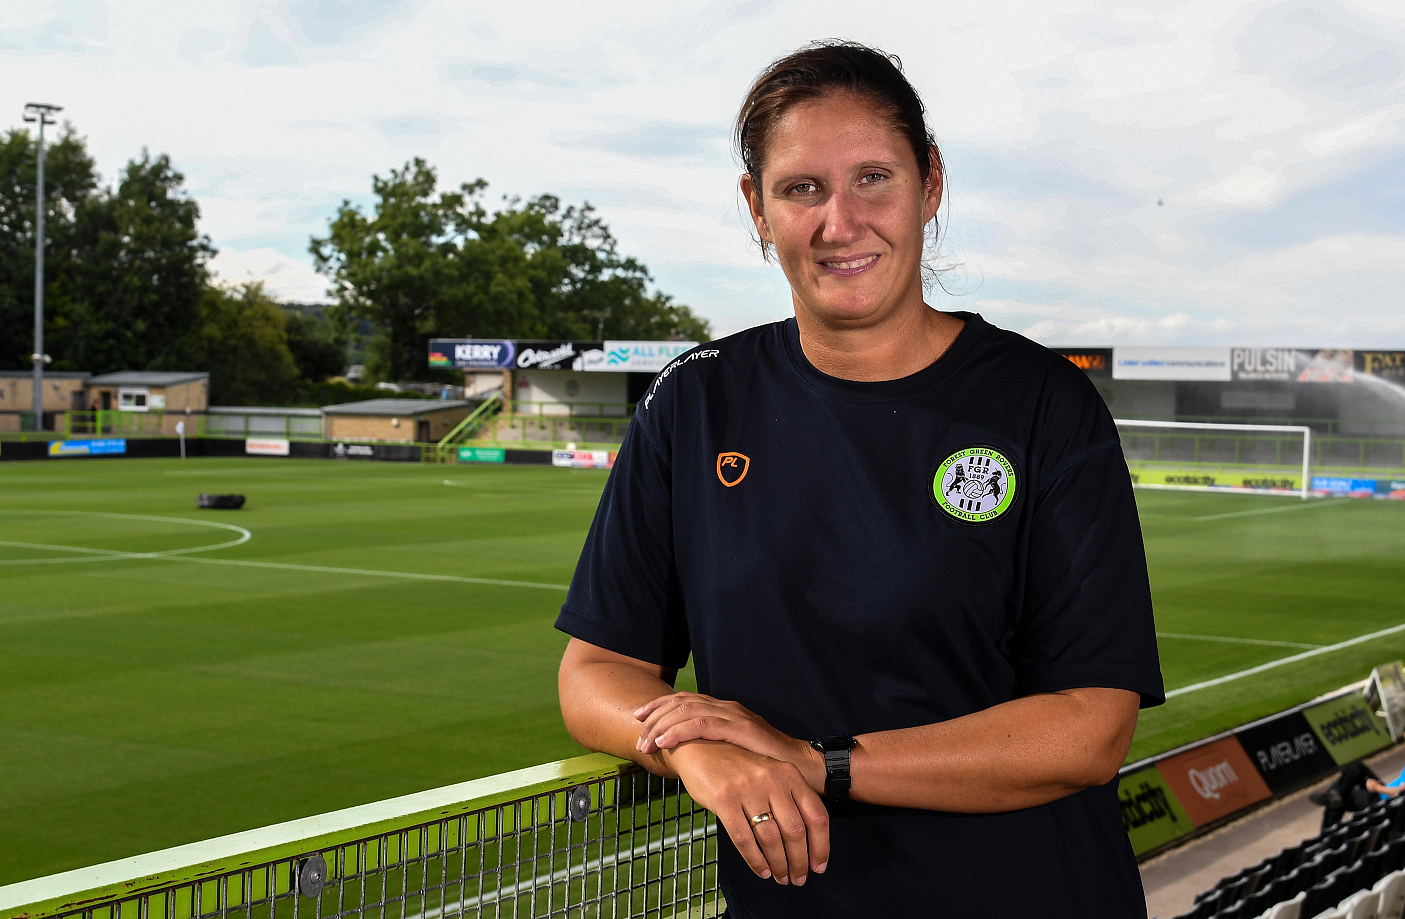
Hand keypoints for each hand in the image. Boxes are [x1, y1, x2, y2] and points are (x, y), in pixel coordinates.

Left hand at [635, 692, 823, 790]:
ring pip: (687, 711)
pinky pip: (703, 725)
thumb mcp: (733, 751)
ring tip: (646, 743)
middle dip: (655, 718)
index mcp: (723, 710)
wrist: (800, 767)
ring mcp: (734, 715)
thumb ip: (713, 747)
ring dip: (662, 727)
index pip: (684, 700)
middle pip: (681, 702)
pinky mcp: (741, 728)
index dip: (658, 707)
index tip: (638, 718)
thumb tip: (686, 756)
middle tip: (637, 736)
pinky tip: (665, 742)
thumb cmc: (766, 764)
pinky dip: (680, 732)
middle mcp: (726, 707)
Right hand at [667, 740, 829, 885]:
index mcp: (789, 774)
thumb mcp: (770, 774)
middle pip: (795, 831)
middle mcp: (772, 780)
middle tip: (798, 878)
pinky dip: (755, 860)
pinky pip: (744, 839)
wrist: (702, 749)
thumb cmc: (739, 768)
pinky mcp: (724, 799)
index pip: (816, 815)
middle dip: (799, 861)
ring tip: (780, 878)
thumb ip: (789, 799)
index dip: (820, 845)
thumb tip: (806, 843)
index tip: (818, 866)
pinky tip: (762, 870)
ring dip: (779, 864)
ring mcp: (748, 789)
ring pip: (771, 838)